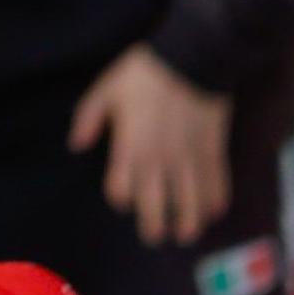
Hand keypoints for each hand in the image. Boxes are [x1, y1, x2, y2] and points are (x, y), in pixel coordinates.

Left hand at [68, 43, 233, 246]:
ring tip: (185, 234)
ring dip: (188, 223)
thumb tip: (76, 145)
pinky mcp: (213, 151)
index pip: (122, 191)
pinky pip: (217, 184)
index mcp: (130, 149)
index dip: (121, 200)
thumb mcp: (105, 90)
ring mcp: (189, 159)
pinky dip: (216, 200)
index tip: (123, 200)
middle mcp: (159, 161)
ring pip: (190, 204)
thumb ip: (88, 119)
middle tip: (156, 237)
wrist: (191, 57)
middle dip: (155, 227)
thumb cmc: (143, 73)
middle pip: (156, 207)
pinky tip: (213, 212)